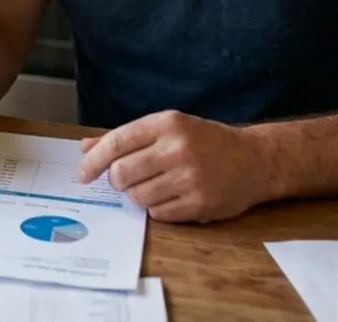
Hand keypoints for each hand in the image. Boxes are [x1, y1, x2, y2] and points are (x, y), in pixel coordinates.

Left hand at [75, 110, 274, 222]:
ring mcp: (189, 177)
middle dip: (118, 180)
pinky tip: (173, 197)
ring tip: (157, 186)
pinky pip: (158, 214)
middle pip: (122, 173)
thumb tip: (85, 148)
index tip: (82, 174)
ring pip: (137, 196)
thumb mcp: (168, 128)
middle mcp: (177, 148)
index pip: (117, 142)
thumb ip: (126, 138)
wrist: (255, 160)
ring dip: (139, 195)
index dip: (94, 160)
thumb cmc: (205, 142)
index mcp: (166, 124)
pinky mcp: (199, 203)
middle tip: (128, 179)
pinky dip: (158, 209)